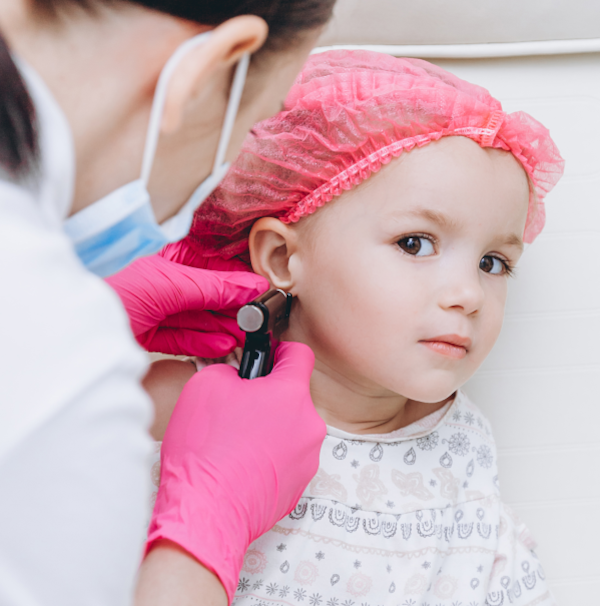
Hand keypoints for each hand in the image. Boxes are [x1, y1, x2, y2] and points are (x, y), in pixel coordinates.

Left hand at [105, 244, 267, 356]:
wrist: (70, 321)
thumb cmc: (112, 283)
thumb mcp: (170, 282)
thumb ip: (213, 287)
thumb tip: (251, 288)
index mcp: (166, 256)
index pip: (212, 267)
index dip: (237, 281)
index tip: (261, 293)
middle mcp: (161, 281)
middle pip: (207, 295)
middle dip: (233, 309)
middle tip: (257, 321)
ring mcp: (154, 307)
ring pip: (197, 318)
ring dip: (222, 328)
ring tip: (246, 337)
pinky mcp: (147, 333)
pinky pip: (182, 337)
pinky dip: (203, 342)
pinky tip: (223, 344)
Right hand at [146, 341, 324, 602]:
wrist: (206, 512)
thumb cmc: (206, 446)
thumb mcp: (207, 384)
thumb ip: (233, 369)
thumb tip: (242, 378)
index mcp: (291, 393)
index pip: (300, 355)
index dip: (281, 350)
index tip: (269, 356)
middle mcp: (310, 424)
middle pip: (294, 395)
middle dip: (270, 395)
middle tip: (239, 406)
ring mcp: (308, 458)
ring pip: (292, 428)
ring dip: (271, 427)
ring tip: (237, 442)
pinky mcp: (300, 485)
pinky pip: (288, 458)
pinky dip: (270, 456)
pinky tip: (242, 466)